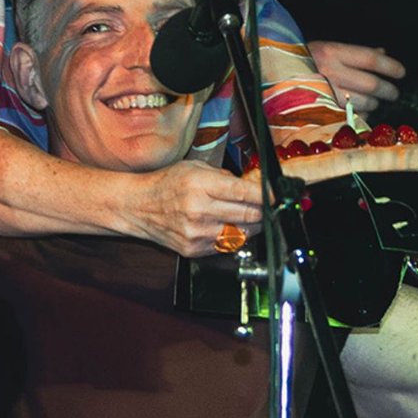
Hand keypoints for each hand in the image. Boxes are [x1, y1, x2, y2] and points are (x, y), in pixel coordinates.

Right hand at [129, 160, 264, 257]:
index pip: (245, 193)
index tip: (279, 194)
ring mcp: (197, 233)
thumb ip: (225, 177)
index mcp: (201, 185)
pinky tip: (227, 226)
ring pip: (242, 234)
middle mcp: (199, 210)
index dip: (267, 194)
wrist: (137, 207)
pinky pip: (226, 245)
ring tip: (248, 216)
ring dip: (251, 226)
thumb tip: (253, 185)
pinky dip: (233, 236)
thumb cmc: (166, 184)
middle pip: (249, 215)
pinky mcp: (194, 249)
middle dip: (263, 211)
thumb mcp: (195, 168)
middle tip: (268, 206)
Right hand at [309, 41, 404, 112]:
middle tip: (393, 93)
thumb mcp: (325, 50)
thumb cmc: (302, 63)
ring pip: (364, 102)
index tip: (401, 72)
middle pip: (371, 84)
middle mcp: (329, 72)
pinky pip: (352, 116)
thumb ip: (354, 53)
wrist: (271, 79)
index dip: (390, 66)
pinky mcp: (323, 111)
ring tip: (374, 101)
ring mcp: (325, 93)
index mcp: (331, 52)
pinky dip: (361, 115)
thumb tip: (383, 52)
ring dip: (374, 103)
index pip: (370, 59)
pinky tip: (360, 111)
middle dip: (388, 90)